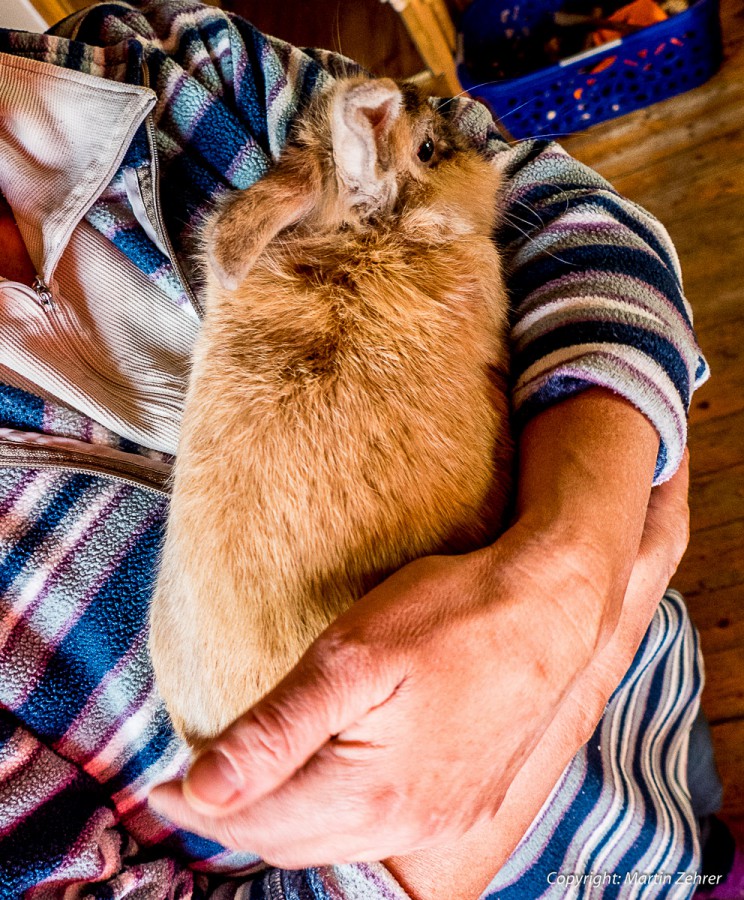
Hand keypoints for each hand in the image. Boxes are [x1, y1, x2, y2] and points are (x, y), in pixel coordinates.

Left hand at [149, 389, 659, 867]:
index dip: (201, 803)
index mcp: (369, 793)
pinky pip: (380, 831)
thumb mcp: (351, 658)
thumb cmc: (450, 617)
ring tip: (256, 785)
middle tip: (202, 782)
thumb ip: (274, 731)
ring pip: (335, 843)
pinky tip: (330, 783)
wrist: (549, 610)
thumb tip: (202, 787)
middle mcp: (406, 822)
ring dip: (285, 820)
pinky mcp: (467, 800)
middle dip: (237, 818)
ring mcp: (442, 817)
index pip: (256, 818)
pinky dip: (335, 817)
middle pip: (292, 842)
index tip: (163, 785)